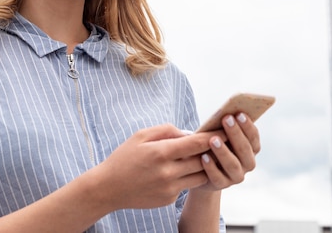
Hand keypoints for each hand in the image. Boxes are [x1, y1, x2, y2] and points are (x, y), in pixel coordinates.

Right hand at [93, 124, 222, 209]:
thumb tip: (189, 133)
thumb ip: (167, 130)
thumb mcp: (141, 135)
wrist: (108, 188)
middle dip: (211, 151)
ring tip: (202, 156)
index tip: (224, 131)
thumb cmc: (124, 158)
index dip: (212, 137)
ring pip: (199, 176)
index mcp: (161, 152)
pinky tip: (180, 170)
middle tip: (219, 143)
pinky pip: (187, 186)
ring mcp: (169, 188)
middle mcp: (168, 172)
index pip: (196, 144)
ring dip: (203, 166)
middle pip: (202, 160)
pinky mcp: (169, 200)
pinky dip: (187, 177)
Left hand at [197, 113, 260, 190]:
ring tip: (213, 139)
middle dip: (236, 133)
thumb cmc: (213, 144)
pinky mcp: (222, 185)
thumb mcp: (220, 134)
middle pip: (244, 149)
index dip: (247, 126)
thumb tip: (224, 112)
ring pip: (232, 164)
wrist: (202, 170)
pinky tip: (203, 157)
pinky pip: (217, 177)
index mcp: (252, 149)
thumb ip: (225, 127)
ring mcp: (236, 176)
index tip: (239, 113)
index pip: (253, 137)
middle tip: (226, 119)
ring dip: (223, 151)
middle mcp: (248, 163)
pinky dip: (211, 167)